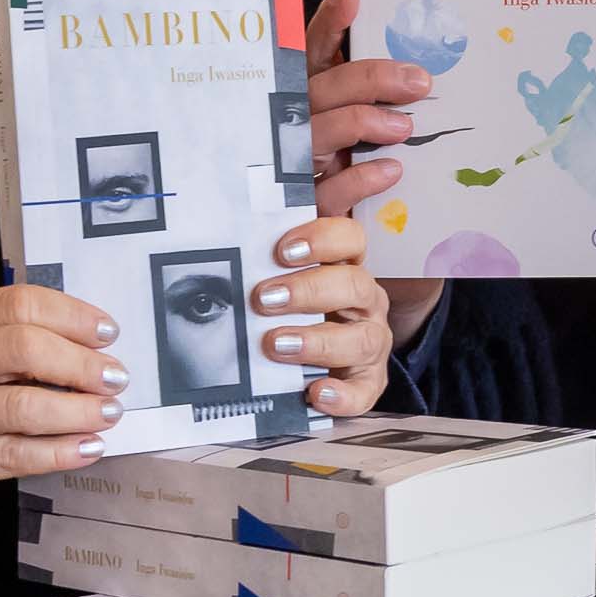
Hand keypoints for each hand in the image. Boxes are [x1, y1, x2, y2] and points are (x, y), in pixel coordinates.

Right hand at [0, 285, 124, 517]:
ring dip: (77, 411)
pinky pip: (12, 455)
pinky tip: (85, 447)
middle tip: (113, 377)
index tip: (105, 331)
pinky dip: (58, 452)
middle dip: (81, 364)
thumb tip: (79, 343)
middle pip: (23, 349)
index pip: (17, 304)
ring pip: (22, 406)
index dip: (71, 315)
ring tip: (107, 413)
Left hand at [255, 216, 394, 418]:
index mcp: (345, 263)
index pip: (350, 238)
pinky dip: (341, 396)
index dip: (322, 239)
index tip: (281, 249)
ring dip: (317, 341)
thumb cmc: (289, 300)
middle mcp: (363, 299)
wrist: (319, 353)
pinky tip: (314, 394)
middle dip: (309, 289)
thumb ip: (269, 238)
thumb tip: (228, 200)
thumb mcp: (282, 266)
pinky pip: (363, 392)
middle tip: (263, 297)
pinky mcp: (365, 383)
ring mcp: (368, 341)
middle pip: (352, 285)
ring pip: (359, 338)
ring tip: (275, 345)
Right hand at [302, 0, 446, 335]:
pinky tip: (394, 171)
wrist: (356, 268)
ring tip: (405, 126)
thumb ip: (389, 109)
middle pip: (316, 89)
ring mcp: (296, 171)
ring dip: (359, 123)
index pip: (313, 52)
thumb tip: (433, 70)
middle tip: (420, 82)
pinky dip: (360, 178)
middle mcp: (295, 130)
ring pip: (313, 134)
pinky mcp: (306, 216)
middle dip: (367, 78)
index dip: (330, 21)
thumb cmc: (370, 191)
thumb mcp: (379, 145)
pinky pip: (326, 192)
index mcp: (313, 101)